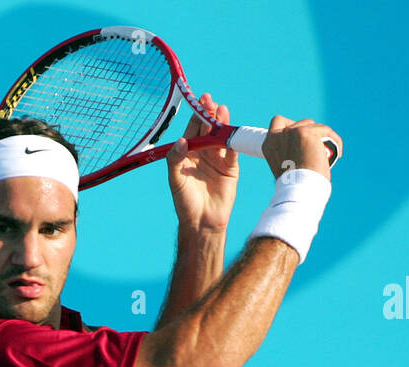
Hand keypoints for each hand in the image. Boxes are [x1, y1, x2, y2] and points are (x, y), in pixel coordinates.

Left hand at [166, 92, 238, 233]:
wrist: (202, 221)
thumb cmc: (185, 202)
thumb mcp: (175, 180)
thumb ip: (176, 160)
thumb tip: (181, 141)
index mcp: (188, 153)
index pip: (193, 129)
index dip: (196, 115)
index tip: (198, 103)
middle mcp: (204, 153)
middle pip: (208, 129)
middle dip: (210, 114)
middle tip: (211, 102)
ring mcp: (218, 159)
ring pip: (221, 137)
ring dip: (222, 124)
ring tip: (222, 111)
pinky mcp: (231, 168)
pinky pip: (232, 153)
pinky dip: (232, 144)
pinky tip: (231, 135)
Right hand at [261, 115, 342, 180]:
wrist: (299, 189)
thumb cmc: (294, 186)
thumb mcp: (285, 168)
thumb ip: (289, 154)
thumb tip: (303, 152)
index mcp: (269, 145)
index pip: (278, 122)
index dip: (290, 125)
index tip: (300, 137)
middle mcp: (278, 135)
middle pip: (298, 123)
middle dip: (309, 132)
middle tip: (316, 147)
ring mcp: (292, 132)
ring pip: (313, 126)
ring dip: (321, 136)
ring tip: (327, 152)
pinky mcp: (306, 132)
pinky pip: (326, 131)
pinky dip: (334, 141)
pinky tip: (337, 155)